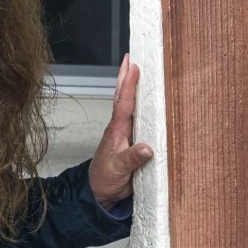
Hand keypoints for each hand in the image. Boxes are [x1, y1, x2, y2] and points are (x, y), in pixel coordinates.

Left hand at [88, 55, 153, 208]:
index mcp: (117, 131)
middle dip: (126, 76)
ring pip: (129, 104)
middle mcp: (120, 127)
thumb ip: (131, 159)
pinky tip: (146, 98)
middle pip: (123, 97)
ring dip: (132, 86)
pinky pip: (136, 116)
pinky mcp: (131, 140)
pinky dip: (140, 103)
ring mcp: (125, 132)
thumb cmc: (106, 180)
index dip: (129, 85)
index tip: (133, 66)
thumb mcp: (118, 171)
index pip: (123, 103)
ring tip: (136, 67)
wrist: (100, 192)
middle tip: (131, 55)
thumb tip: (147, 148)